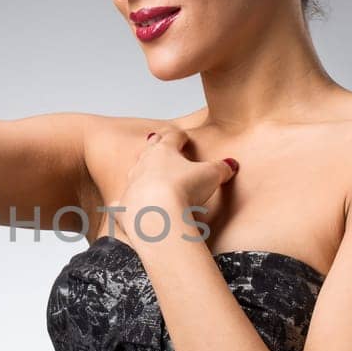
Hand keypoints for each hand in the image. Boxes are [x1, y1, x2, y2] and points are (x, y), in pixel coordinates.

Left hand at [113, 127, 238, 247]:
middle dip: (154, 146)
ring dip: (139, 172)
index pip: (171, 138)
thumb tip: (231, 165)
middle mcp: (143, 165)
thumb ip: (221, 168)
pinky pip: (120, 205)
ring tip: (144, 172)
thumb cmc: (183, 189)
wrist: (157, 214)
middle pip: (149, 151)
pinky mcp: (124, 208)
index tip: (181, 136)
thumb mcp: (211, 174)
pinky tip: (120, 207)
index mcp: (163, 152)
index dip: (178, 136)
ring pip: (134, 174)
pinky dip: (121, 205)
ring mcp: (131, 186)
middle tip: (155, 140)